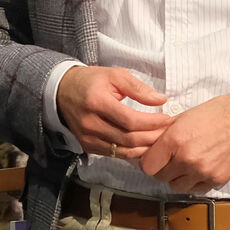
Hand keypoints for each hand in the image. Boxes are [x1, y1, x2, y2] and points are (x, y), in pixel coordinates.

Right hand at [57, 65, 172, 158]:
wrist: (62, 91)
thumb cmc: (91, 81)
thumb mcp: (115, 75)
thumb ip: (138, 88)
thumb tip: (161, 100)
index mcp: (97, 102)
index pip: (130, 120)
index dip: (152, 122)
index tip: (167, 119)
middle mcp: (90, 123)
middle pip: (128, 139)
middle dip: (152, 137)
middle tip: (167, 131)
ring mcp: (87, 137)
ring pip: (122, 151)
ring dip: (144, 148)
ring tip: (159, 140)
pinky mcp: (87, 146)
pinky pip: (114, 154)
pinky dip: (131, 152)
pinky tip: (143, 145)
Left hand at [138, 92, 229, 193]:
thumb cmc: (216, 113)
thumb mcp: (184, 117)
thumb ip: (164, 134)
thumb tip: (147, 145)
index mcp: (175, 140)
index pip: (147, 166)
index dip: (148, 161)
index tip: (153, 157)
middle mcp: (187, 159)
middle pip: (160, 177)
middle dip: (162, 169)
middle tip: (170, 160)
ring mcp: (202, 172)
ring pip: (177, 186)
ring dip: (177, 178)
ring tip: (185, 165)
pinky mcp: (217, 180)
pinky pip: (196, 190)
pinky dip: (194, 182)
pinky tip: (198, 169)